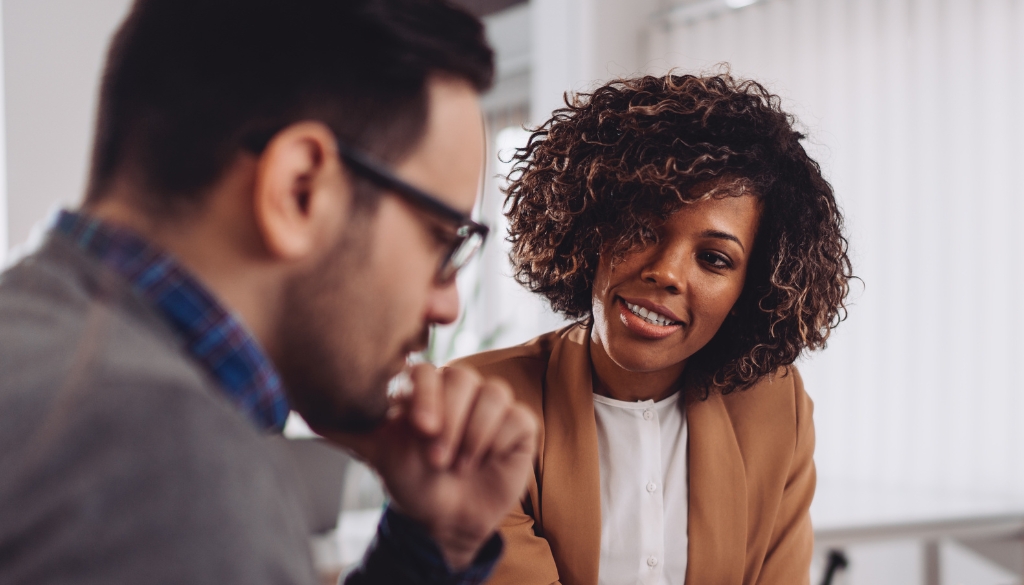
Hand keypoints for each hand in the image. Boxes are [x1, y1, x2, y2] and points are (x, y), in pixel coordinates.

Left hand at [324, 363, 537, 569]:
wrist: (444, 519)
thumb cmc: (411, 480)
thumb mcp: (377, 452)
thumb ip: (346, 427)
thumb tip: (301, 411)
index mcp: (426, 387)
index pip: (428, 370)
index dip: (427, 396)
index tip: (420, 429)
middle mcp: (460, 388)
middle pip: (462, 378)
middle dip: (449, 422)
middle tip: (437, 458)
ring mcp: (491, 403)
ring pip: (492, 394)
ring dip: (472, 435)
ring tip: (457, 465)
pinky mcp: (518, 424)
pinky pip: (516, 417)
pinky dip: (497, 441)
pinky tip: (482, 461)